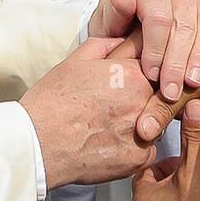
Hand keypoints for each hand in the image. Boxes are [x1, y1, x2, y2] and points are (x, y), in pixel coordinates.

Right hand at [19, 37, 158, 188]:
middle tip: (120, 102)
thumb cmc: (52, 101)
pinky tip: (111, 142)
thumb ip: (107, 45)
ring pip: (158, 122)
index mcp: (132, 74)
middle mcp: (143, 102)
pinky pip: (149, 149)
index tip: (133, 76)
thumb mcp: (77, 60)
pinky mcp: (138, 159)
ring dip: (144, 120)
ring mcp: (144, 132)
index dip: (145, 69)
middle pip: (162, 93)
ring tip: (112, 122)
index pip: (157, 63)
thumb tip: (125, 41)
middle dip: (146, 95)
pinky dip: (135, 146)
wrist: (37, 143)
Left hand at [89, 0, 199, 108]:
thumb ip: (112, 15)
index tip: (151, 75)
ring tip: (194, 82)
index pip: (157, 18)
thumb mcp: (107, 20)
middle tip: (172, 91)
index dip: (155, 49)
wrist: (138, 5)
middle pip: (183, 24)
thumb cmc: (121, 20)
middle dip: (178, 62)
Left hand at [131, 99, 199, 200]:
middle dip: (175, 181)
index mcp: (142, 196)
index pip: (149, 168)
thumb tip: (193, 109)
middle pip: (157, 187)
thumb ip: (194, 138)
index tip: (184, 161)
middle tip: (195, 180)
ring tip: (198, 199)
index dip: (169, 162)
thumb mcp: (196, 172)